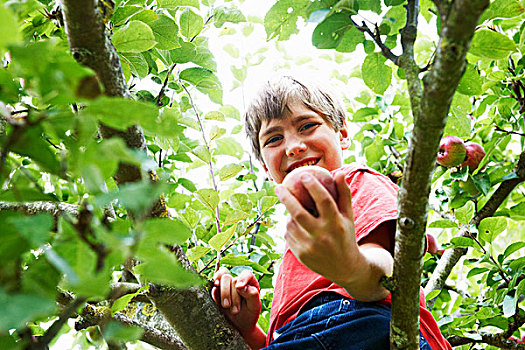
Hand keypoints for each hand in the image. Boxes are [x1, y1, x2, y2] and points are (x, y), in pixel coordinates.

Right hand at [211, 268, 261, 334]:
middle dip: (232, 294)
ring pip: (221, 279)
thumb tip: (240, 286)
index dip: (242, 278)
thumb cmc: (249, 314)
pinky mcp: (217, 293)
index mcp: (249, 282)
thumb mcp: (255, 306)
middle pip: (230, 278)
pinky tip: (217, 301)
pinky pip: (213, 288)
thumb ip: (252, 294)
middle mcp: (236, 281)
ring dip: (224, 294)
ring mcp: (226, 286)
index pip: (246, 274)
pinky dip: (214, 293)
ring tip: (227, 307)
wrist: (240, 326)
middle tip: (236, 310)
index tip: (239, 287)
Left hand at [275, 170, 360, 284]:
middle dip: (286, 197)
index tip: (303, 175)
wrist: (345, 268)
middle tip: (278, 186)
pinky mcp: (301, 255)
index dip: (313, 185)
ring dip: (288, 214)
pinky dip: (289, 227)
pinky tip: (294, 225)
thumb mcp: (348, 216)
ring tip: (292, 209)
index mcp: (336, 224)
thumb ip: (343, 194)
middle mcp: (323, 236)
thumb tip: (339, 172)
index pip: (323, 200)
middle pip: (298, 213)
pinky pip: (289, 235)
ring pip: (291, 224)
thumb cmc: (346, 235)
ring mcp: (310, 247)